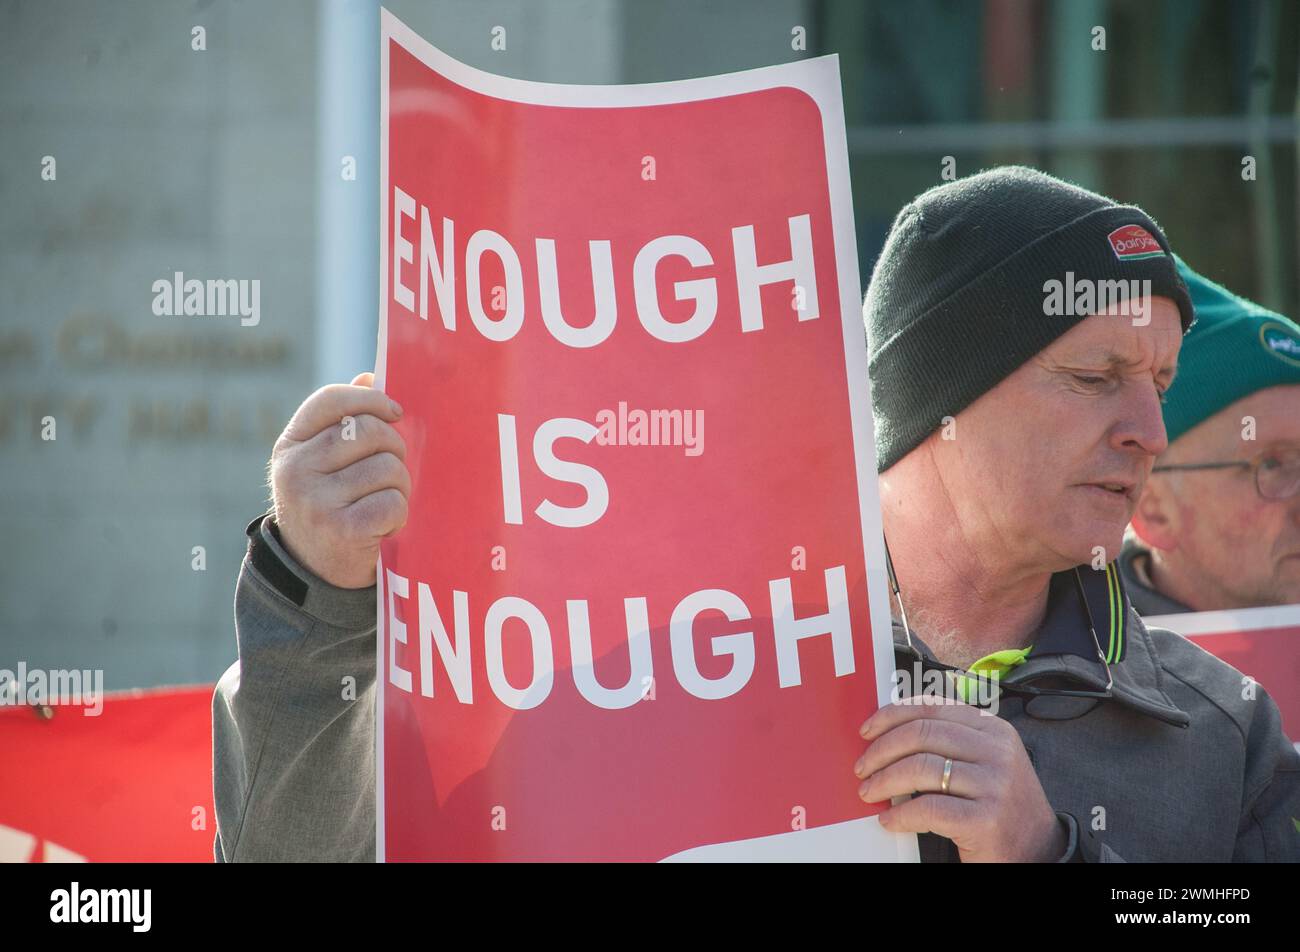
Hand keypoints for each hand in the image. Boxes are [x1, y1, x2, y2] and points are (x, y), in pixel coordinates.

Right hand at [269, 372, 409, 588]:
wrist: (314, 574)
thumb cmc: (330, 506)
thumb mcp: (323, 463)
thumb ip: (344, 421)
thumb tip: (371, 375)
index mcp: (290, 445)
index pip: (331, 400)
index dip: (370, 399)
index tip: (395, 412)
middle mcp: (295, 470)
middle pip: (369, 432)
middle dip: (394, 449)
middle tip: (392, 473)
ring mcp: (315, 501)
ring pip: (387, 468)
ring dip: (400, 487)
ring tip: (385, 503)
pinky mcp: (341, 530)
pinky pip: (393, 503)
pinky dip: (399, 514)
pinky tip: (385, 526)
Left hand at [854, 697, 1066, 861]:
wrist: (1038, 851)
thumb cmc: (999, 805)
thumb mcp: (983, 761)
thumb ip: (948, 741)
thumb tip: (888, 732)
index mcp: (993, 729)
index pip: (932, 708)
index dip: (892, 716)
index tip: (867, 731)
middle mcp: (997, 751)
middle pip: (921, 735)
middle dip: (881, 751)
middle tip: (862, 769)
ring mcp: (995, 784)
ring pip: (920, 768)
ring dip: (884, 781)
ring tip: (869, 793)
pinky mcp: (986, 819)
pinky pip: (928, 809)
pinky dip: (900, 814)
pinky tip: (889, 819)